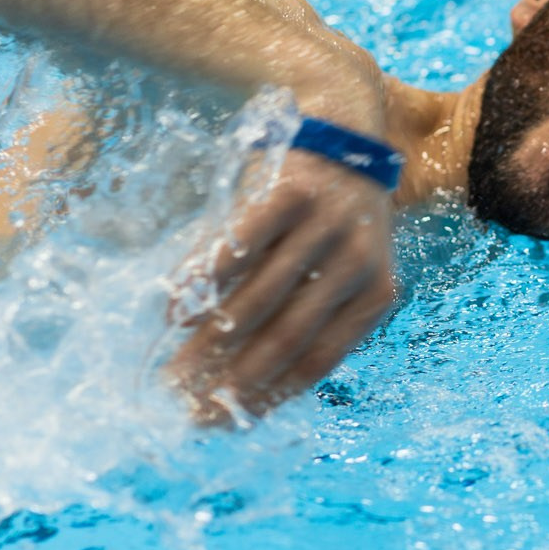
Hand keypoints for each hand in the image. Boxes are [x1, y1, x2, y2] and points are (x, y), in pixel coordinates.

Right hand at [171, 145, 396, 422]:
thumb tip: (242, 386)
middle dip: (231, 381)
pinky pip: (239, 248)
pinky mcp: (290, 192)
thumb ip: (310, 317)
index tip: (223, 422)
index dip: (267, 396)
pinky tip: (174, 312)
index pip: (318, 360)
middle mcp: (357, 262)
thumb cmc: (334, 218)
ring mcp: (325, 226)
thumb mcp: (342, 268)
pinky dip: (205, 282)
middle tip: (187, 409)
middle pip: (285, 336)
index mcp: (376, 293)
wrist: (346, 127)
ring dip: (209, 342)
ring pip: (258, 298)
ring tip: (172, 372)